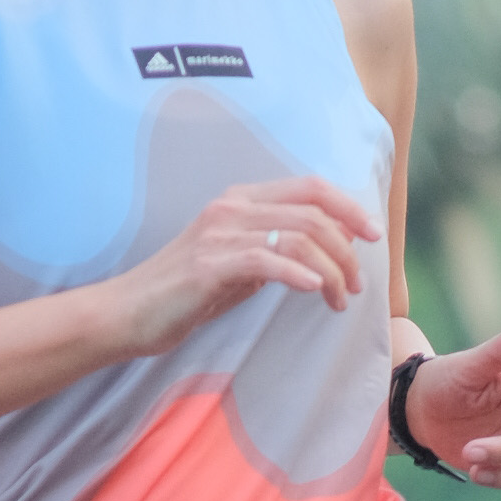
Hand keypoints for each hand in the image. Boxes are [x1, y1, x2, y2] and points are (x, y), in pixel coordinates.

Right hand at [105, 178, 379, 356]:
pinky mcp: (209, 263)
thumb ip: (272, 251)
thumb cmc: (182, 294)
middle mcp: (232, 208)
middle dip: (347, 249)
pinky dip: (299, 274)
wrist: (126, 313)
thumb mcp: (235, 265)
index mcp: (240, 201)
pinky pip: (267, 260)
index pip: (309, 187)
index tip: (374, 235)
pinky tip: (314, 292)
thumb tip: (322, 255)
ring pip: (298, 236)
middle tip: (358, 285)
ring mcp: (219, 233)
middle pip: (312, 212)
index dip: (349, 207)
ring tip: (339, 299)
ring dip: (331, 269)